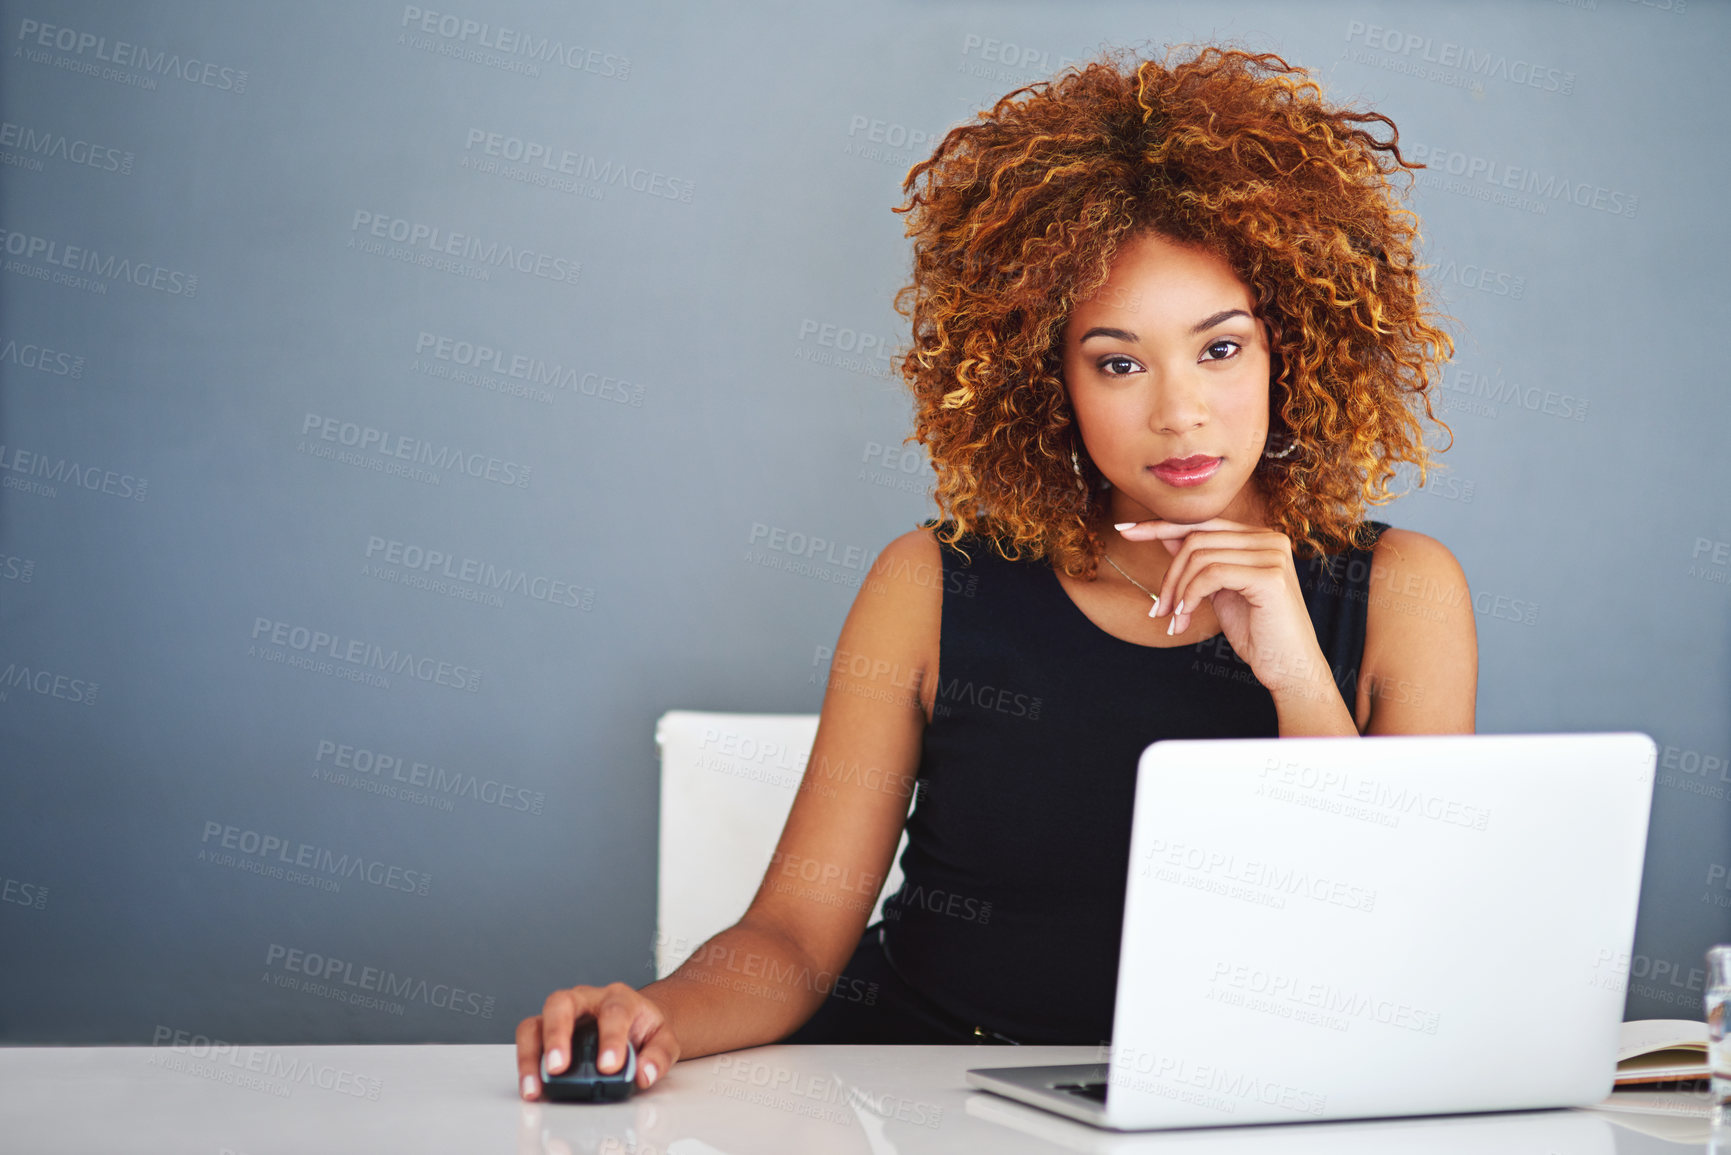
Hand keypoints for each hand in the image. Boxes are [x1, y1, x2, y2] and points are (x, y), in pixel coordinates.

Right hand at [516, 982, 680, 1100]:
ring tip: (535, 1086)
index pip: (614, 1012)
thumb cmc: (645, 1030)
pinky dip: (526, 1065)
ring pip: (536, 1023)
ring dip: (531, 1055)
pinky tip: (532, 1087)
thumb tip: (643, 1075)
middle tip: (558, 1067)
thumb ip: (658, 1057)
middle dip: (557, 1035)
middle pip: (563, 1003)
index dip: (611, 1038)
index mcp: (619, 998)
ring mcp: (562, 1015)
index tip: (609, 1067)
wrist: (635, 1022)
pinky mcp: (546, 1032)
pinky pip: (528, 1041)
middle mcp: (585, 1000)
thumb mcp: (664, 1040)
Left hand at [1116, 517, 1332, 700]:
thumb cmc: (1257, 633)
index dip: (1159, 525)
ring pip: (1199, 556)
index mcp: (1259, 538)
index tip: (1125, 530)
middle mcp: (1269, 539)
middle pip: (1196, 538)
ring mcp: (1272, 555)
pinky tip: (1187, 618)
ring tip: (1174, 620)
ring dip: (1177, 592)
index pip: (1201, 522)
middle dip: (1169, 575)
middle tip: (1159, 611)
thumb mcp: (1220, 591)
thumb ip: (1201, 562)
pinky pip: (1211, 574)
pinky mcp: (1270, 576)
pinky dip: (1190, 596)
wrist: (1289, 668)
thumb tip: (1167, 536)